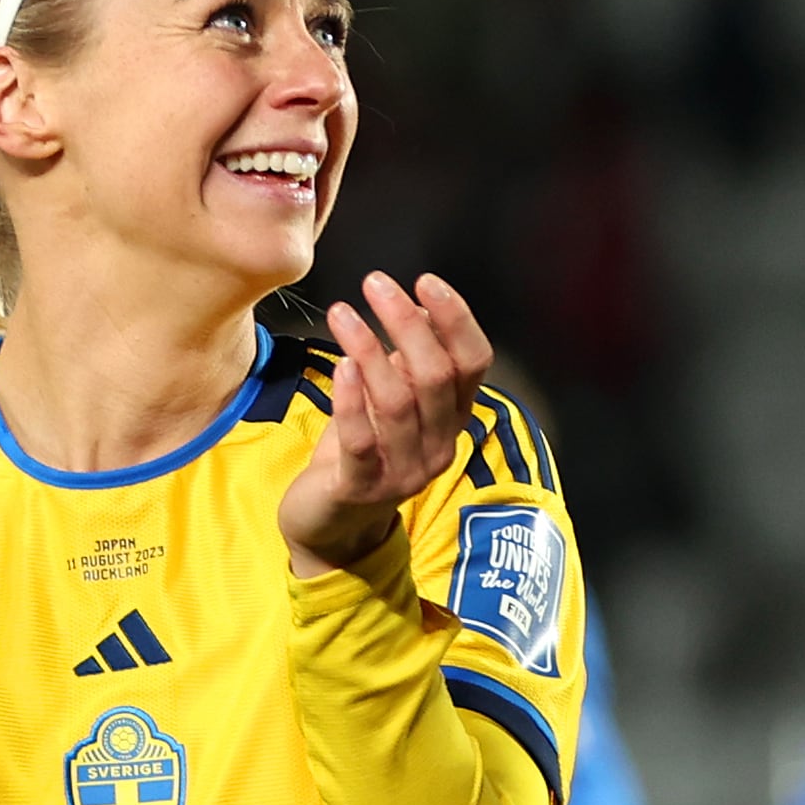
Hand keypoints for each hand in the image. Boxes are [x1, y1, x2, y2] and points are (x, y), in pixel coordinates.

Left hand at [280, 271, 491, 575]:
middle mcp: (438, 445)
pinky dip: (351, 400)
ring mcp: (404, 471)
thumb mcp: (393, 400)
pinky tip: (340, 366)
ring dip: (369, 350)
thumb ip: (409, 363)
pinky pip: (361, 440)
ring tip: (342, 312)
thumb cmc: (362, 449)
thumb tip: (418, 307)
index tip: (426, 282)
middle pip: (437, 376)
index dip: (456, 319)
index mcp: (452, 418)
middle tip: (376, 284)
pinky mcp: (362, 487)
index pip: (473, 363)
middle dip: (408, 323)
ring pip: (398, 403)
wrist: (330, 523)